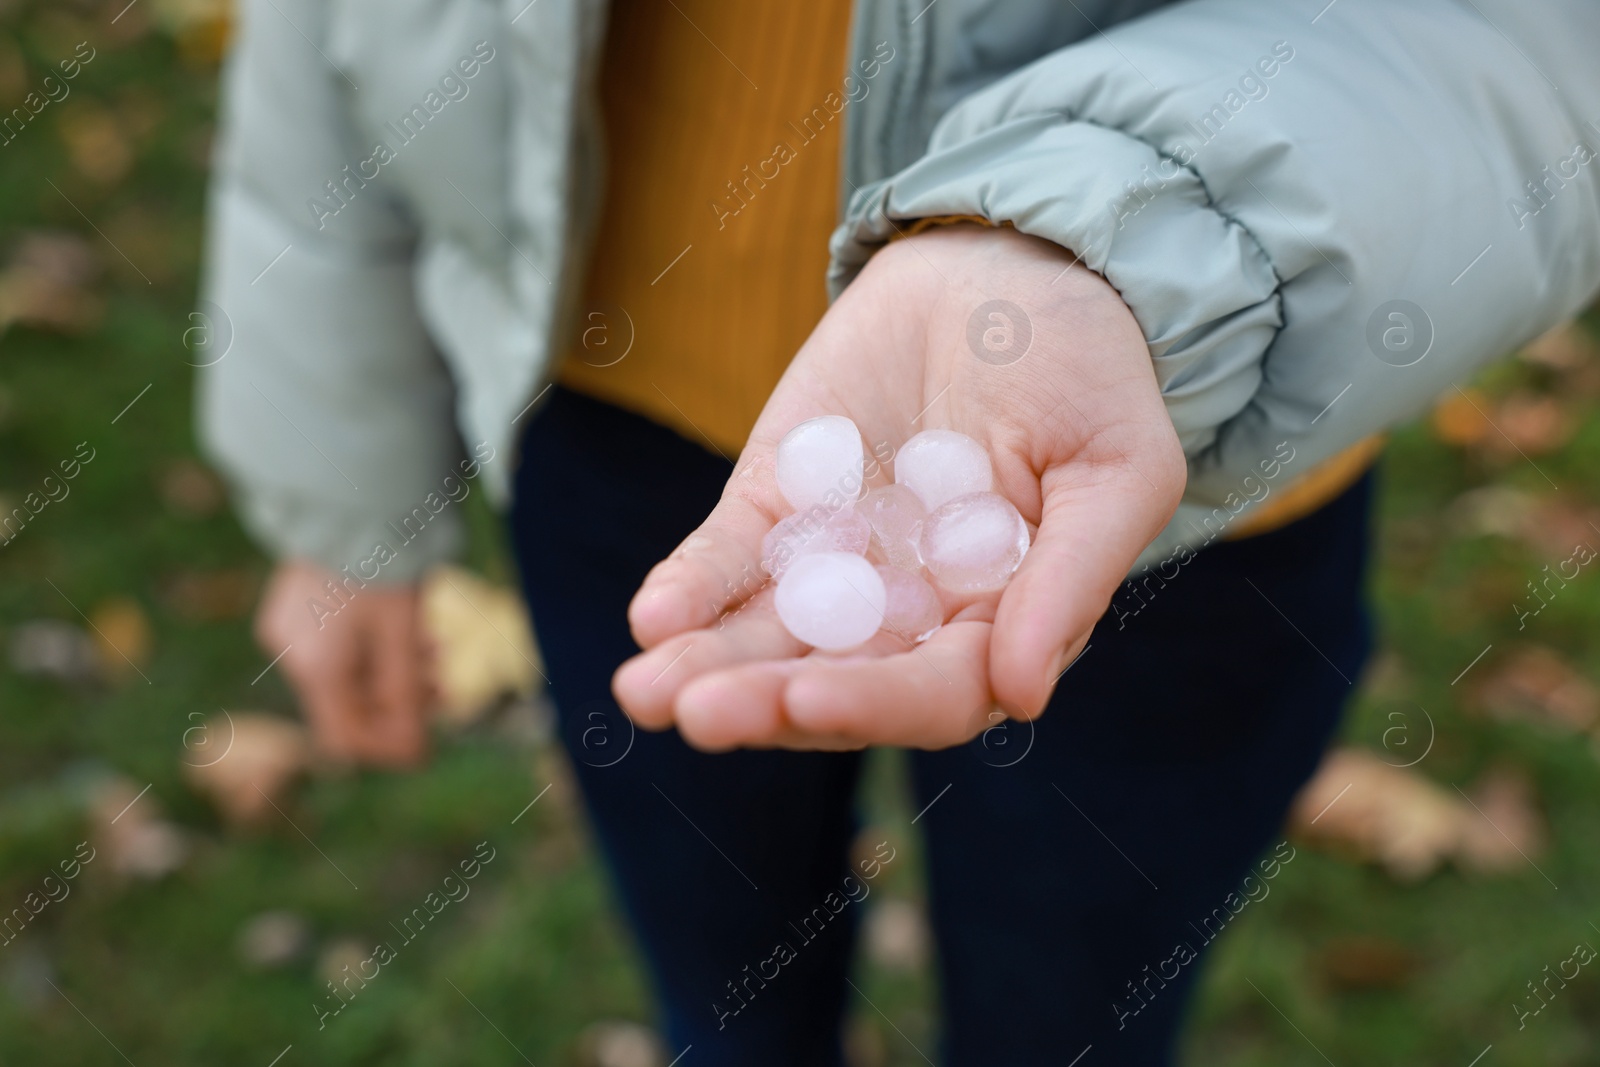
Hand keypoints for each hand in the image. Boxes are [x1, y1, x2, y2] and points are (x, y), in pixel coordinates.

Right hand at [255, 560, 433, 766]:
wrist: (348, 493)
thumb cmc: (379, 563)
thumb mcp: (402, 635)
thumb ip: (405, 698)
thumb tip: (412, 756)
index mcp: (315, 668)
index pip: (344, 738)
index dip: (388, 746)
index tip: (428, 734)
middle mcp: (291, 652)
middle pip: (349, 701)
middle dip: (402, 697)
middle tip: (444, 680)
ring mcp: (288, 624)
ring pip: (348, 667)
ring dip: (395, 666)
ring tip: (436, 644)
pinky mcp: (295, 600)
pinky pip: (337, 639)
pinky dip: (374, 641)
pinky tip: (408, 621)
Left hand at [613, 224, 1185, 750]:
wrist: (1013, 262)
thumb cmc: (1089, 370)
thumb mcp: (1115, 466)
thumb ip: (1072, 578)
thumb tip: (1021, 695)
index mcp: (998, 623)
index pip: (933, 692)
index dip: (873, 704)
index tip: (807, 698)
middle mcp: (909, 614)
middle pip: (830, 680)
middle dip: (763, 702)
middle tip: (694, 714)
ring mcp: (837, 562)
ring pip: (765, 635)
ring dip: (705, 667)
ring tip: (640, 692)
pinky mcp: (778, 503)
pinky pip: (727, 558)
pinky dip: (691, 588)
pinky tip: (652, 617)